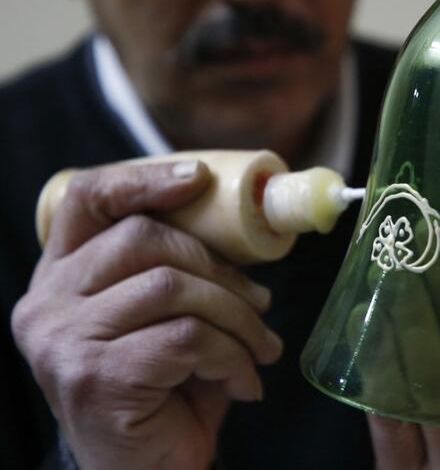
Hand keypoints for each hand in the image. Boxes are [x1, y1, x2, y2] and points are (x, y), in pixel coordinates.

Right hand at [11, 161, 282, 469]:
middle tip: (260, 304)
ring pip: (172, 286)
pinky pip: (188, 337)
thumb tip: (242, 235)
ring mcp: (64, 340)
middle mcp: (48, 304)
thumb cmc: (163, 391)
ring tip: (261, 348)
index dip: (144, 179)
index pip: (88, 199)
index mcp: (63, 277)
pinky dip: (232, 355)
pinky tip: (244, 381)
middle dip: (220, 268)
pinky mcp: (97, 376)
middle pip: (144, 238)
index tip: (198, 179)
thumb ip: (179, 272)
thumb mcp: (166, 319)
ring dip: (237, 317)